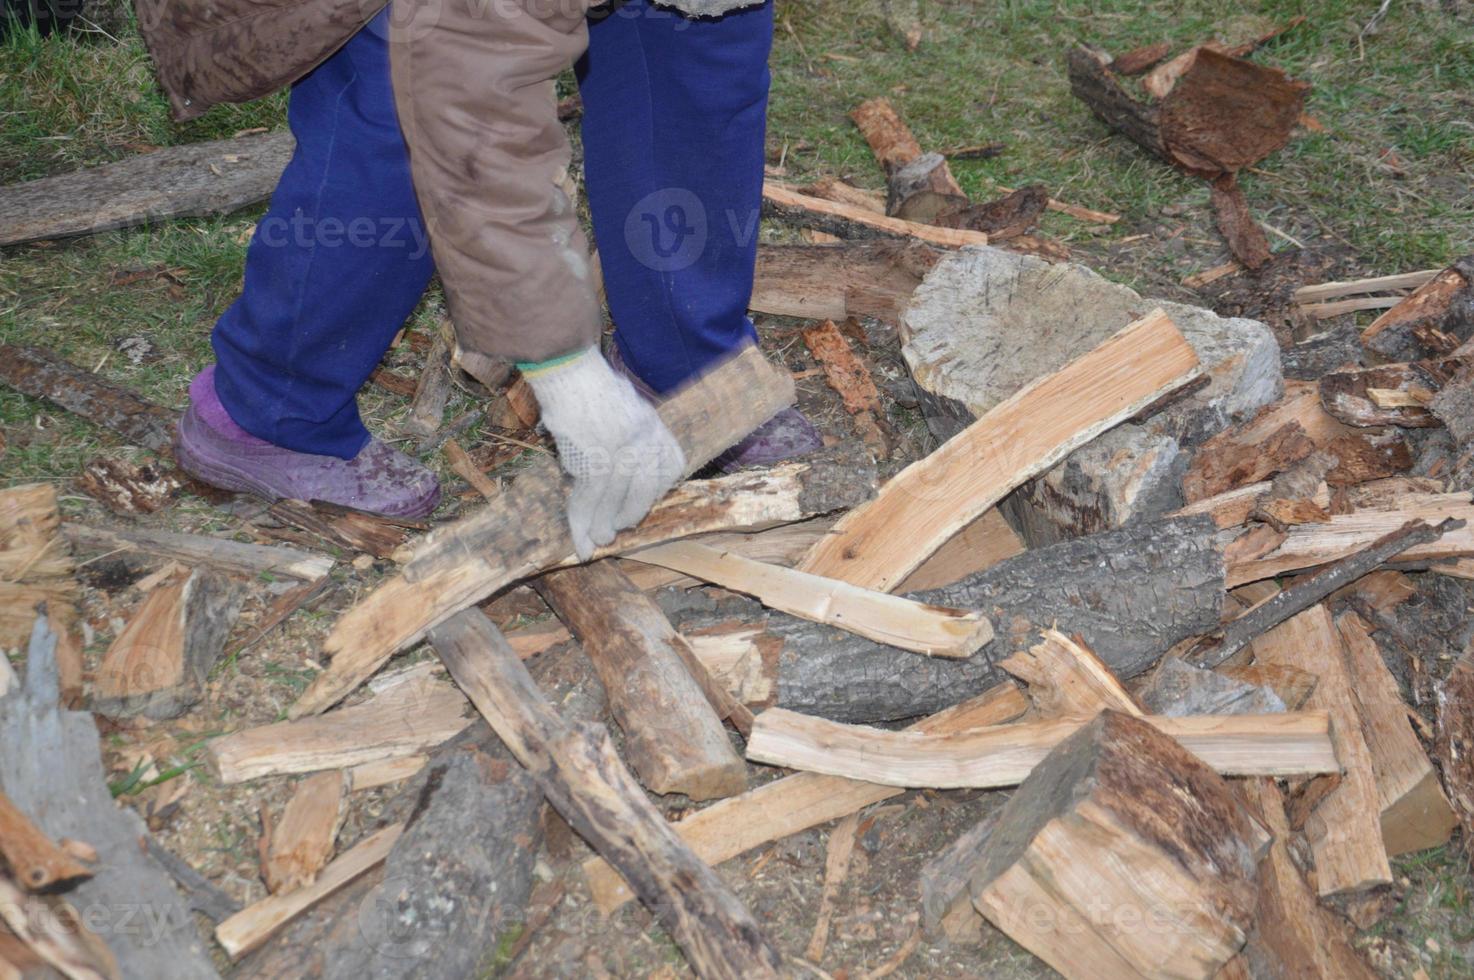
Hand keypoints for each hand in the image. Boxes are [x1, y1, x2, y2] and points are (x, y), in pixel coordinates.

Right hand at [522, 347, 684, 558]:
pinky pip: (590, 499)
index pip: (670, 468)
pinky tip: (580, 538)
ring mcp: (621, 449)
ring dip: (602, 525)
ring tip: (597, 541)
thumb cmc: (588, 385)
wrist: (566, 367)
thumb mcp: (625, 406)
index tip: (639, 505)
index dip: (655, 493)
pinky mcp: (595, 459)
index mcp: (654, 425)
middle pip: (644, 490)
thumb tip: (615, 475)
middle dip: (629, 515)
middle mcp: (645, 438)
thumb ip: (629, 437)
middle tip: (615, 531)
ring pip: (614, 500)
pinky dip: (582, 522)